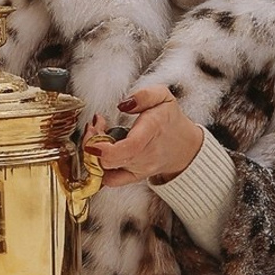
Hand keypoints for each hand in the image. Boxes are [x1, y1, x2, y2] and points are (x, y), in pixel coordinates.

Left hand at [85, 84, 204, 188]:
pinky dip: (98, 166)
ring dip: (94, 151)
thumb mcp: (163, 96)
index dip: (105, 148)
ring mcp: (139, 168)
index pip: (129, 147)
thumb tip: (123, 104)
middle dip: (92, 141)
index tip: (91, 140)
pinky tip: (99, 152)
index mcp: (152, 131)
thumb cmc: (170, 121)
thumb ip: (144, 95)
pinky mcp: (133, 177)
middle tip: (95, 125)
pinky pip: (110, 179)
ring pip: (107, 167)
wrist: (183, 147)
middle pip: (110, 159)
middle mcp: (145, 154)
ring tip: (98, 134)